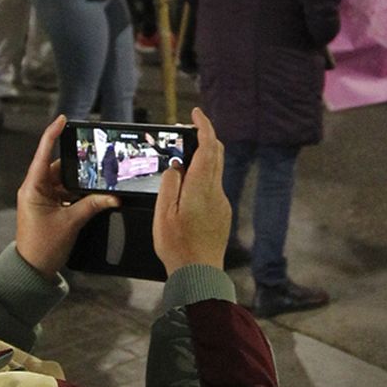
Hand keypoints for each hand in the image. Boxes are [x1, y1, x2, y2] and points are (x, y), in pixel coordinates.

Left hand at [14, 114, 116, 280]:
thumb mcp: (71, 223)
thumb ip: (93, 205)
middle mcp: (35, 189)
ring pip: (65, 182)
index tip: (63, 119)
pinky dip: (78, 194)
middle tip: (96, 160)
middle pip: (59, 167)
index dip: (53, 134)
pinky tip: (92, 196)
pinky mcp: (48, 207)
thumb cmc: (42, 247)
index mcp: (33, 187)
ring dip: (80, 184)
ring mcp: (41, 198)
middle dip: (78, 166)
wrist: (33, 270)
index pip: (43, 153)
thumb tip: (112, 196)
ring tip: (97, 183)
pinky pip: (65, 194)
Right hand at [153, 106, 230, 273]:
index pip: (208, 147)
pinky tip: (186, 188)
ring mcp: (222, 203)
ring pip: (215, 170)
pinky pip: (213, 186)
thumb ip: (170, 184)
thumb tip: (176, 166)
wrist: (199, 273)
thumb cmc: (178, 246)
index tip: (196, 113)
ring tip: (180, 161)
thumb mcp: (163, 213)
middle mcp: (216, 191)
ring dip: (202, 158)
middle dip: (204, 137)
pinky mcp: (222, 213)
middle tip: (186, 131)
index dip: (204, 126)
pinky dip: (203, 176)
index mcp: (201, 187)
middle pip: (216, 154)